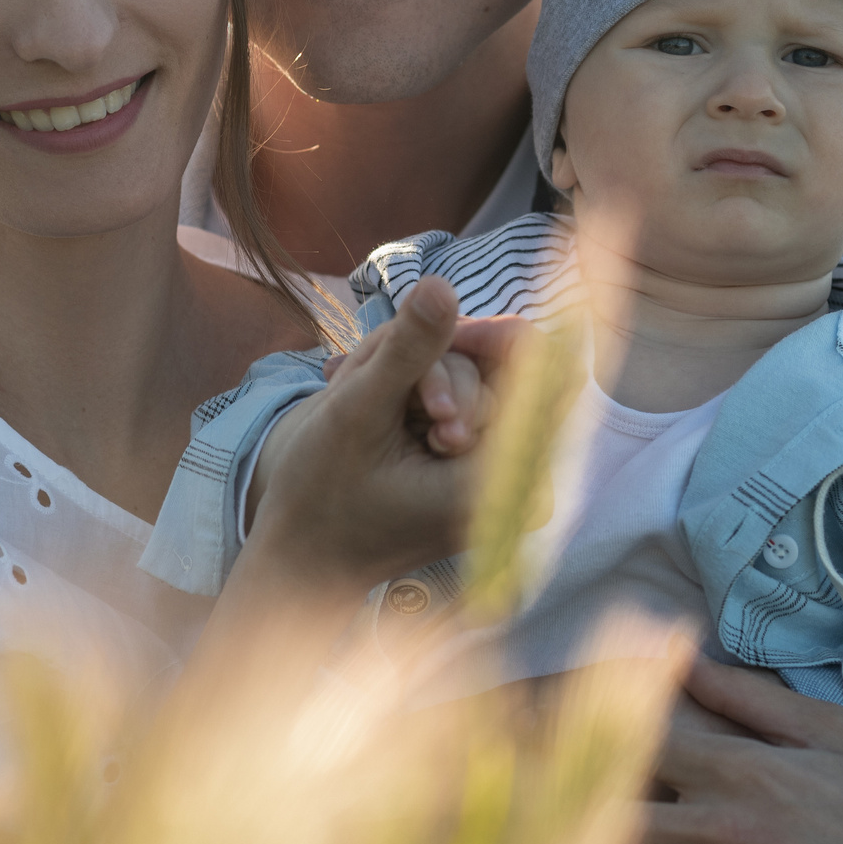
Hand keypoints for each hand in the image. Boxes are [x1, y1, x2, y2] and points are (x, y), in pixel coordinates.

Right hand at [242, 278, 504, 589]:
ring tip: (358, 402)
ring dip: (419, 377)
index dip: (485, 334)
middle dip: (431, 365)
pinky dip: (421, 392)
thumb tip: (442, 283)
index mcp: (501, 477)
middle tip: (364, 384)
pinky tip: (378, 414)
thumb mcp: (357, 414)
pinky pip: (468, 401)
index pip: (535, 367)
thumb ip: (408, 351)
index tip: (431, 333)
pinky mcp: (486, 470)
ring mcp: (505, 477)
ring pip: (479, 380)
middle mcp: (519, 480)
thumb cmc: (323, 499)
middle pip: (501, 372)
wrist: (307, 560)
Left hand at [621, 657, 842, 843]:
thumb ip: (751, 696)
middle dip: (611, 798)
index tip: (625, 729)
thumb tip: (685, 657)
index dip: (620, 729)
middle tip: (631, 793)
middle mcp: (721, 834)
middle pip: (612, 811)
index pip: (637, 738)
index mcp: (743, 772)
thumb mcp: (837, 735)